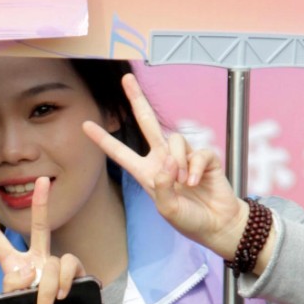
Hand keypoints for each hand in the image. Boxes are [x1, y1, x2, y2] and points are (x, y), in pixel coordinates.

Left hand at [0, 176, 84, 303]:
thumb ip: (12, 288)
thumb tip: (30, 273)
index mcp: (15, 266)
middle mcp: (38, 260)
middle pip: (40, 227)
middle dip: (41, 204)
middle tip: (42, 180)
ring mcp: (58, 267)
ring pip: (53, 262)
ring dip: (47, 288)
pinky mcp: (78, 275)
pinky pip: (70, 266)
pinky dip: (64, 282)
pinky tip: (62, 296)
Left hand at [84, 73, 250, 260]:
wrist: (218, 224)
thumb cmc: (189, 220)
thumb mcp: (167, 209)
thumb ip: (161, 187)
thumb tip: (167, 162)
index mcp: (147, 172)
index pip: (121, 153)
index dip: (104, 139)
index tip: (85, 125)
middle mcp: (163, 160)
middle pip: (148, 123)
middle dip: (137, 100)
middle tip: (127, 79)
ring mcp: (184, 156)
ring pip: (175, 140)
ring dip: (179, 162)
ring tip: (184, 183)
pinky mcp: (204, 158)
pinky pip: (198, 152)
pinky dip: (195, 167)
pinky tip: (196, 182)